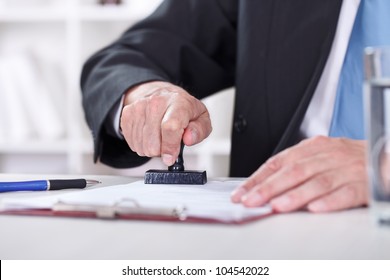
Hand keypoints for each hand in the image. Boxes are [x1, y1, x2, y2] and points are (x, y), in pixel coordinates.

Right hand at [120, 81, 211, 165]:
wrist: (161, 93)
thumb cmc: (182, 108)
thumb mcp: (201, 117)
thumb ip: (200, 130)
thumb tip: (189, 139)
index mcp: (178, 103)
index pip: (170, 127)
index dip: (170, 147)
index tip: (170, 158)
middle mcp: (156, 102)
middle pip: (153, 143)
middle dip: (162, 150)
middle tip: (169, 141)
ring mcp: (139, 108)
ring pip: (142, 146)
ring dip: (152, 148)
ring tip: (159, 136)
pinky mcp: (127, 114)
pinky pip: (133, 144)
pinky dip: (142, 144)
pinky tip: (149, 135)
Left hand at [231, 136, 368, 212]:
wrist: (384, 156)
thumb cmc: (347, 159)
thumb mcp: (318, 156)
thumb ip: (295, 169)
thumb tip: (264, 187)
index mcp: (312, 148)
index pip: (278, 162)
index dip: (257, 178)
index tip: (241, 194)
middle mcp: (327, 156)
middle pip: (294, 171)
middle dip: (269, 188)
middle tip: (251, 201)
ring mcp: (346, 169)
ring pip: (317, 182)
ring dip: (295, 195)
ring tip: (276, 206)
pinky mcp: (364, 184)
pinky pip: (346, 193)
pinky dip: (330, 201)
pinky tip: (315, 209)